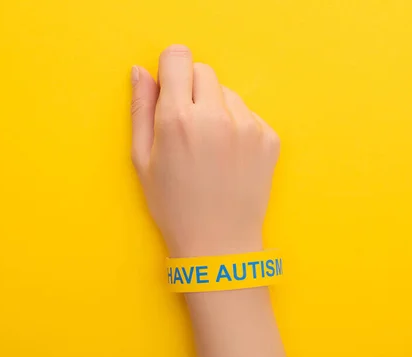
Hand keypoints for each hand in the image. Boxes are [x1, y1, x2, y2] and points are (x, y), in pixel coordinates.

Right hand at [130, 45, 279, 257]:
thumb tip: (141, 71)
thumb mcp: (142, 161)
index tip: (170, 88)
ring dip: (217, 108)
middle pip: (204, 71)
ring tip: (210, 147)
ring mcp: (248, 127)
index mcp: (178, 119)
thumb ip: (141, 109)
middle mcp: (216, 116)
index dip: (170, 69)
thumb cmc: (173, 206)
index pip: (178, 57)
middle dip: (192, 89)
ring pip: (228, 93)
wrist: (218, 244)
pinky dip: (238, 127)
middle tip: (188, 127)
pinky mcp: (270, 139)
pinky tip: (229, 157)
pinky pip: (249, 114)